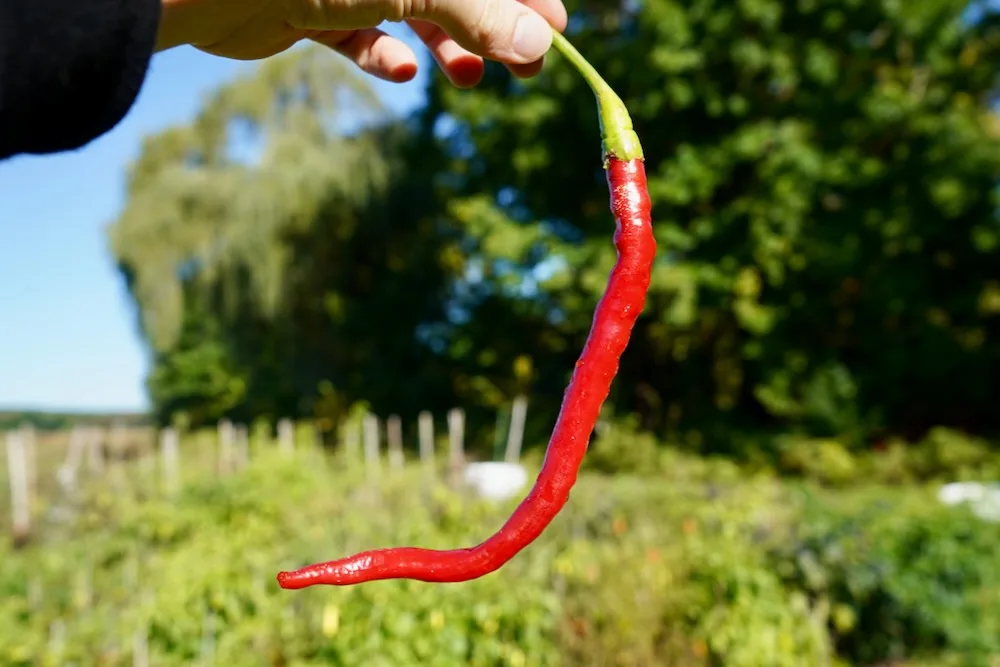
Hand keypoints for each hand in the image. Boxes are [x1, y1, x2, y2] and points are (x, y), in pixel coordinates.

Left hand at [156, 0, 567, 87]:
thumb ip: (479, 10)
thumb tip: (541, 44)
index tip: (553, 35)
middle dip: (491, 24)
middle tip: (523, 70)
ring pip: (412, 7)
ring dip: (447, 43)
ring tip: (469, 79)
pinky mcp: (308, 6)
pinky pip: (357, 31)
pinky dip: (381, 52)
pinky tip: (400, 68)